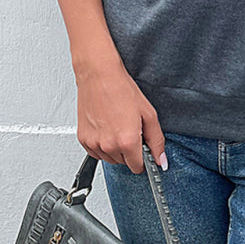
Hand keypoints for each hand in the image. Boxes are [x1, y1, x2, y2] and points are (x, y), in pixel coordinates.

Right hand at [74, 53, 166, 174]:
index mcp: (127, 141)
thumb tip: (161, 160)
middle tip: (130, 128)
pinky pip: (96, 152)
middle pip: (124, 163)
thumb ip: (156, 140)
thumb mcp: (148, 113)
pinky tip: (107, 127)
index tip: (142, 147)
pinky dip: (102, 144)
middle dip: (130, 150)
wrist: (99, 76)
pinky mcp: (83, 140)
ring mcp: (94, 144)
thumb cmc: (122, 89)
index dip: (143, 158)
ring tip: (117, 125)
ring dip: (115, 148)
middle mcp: (109, 146)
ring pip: (110, 159)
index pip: (138, 167)